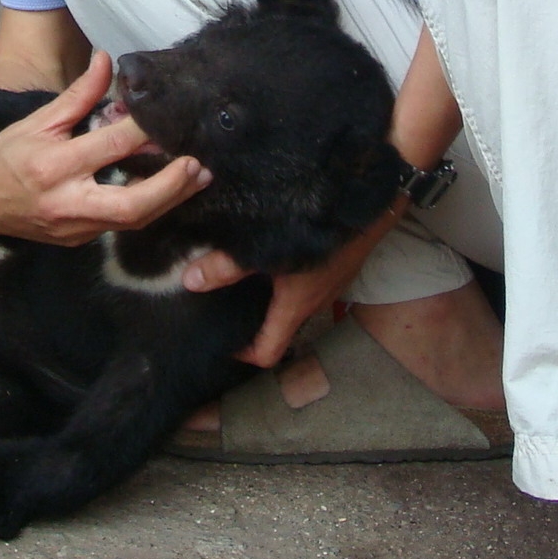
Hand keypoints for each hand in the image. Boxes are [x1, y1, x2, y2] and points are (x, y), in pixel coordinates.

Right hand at [0, 50, 211, 245]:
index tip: (167, 118)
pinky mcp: (79, 241)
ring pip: (132, 222)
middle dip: (170, 187)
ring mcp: (74, 228)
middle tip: (198, 165)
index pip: (110, 147)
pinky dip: (147, 208)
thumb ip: (78, 94)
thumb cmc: (8, 153)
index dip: (143, 132)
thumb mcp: (38, 119)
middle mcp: (66, 203)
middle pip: (131, 206)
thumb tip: (107, 59)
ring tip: (197, 178)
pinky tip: (169, 191)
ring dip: (169, 200)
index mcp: (53, 166)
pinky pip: (121, 226)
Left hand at [182, 203, 404, 365]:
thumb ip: (227, 266)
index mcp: (295, 309)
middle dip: (253, 324)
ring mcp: (328, 286)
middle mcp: (314, 304)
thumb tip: (190, 281)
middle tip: (224, 307)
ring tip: (243, 281)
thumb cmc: (321, 231)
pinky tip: (273, 256)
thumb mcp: (268, 250)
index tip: (223, 341)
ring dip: (269, 300)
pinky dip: (286, 282)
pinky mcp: (335, 268)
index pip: (268, 353)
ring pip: (293, 305)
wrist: (368, 204)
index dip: (243, 354)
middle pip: (279, 330)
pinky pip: (306, 285)